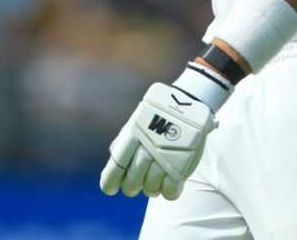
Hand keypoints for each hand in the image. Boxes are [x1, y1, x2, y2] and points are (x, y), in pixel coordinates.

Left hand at [99, 82, 215, 199]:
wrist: (186, 103)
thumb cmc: (156, 115)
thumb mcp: (136, 123)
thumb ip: (122, 143)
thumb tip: (112, 162)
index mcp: (132, 136)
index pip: (116, 167)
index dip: (110, 182)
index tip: (110, 190)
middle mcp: (147, 148)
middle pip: (132, 183)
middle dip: (132, 187)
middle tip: (137, 183)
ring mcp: (165, 157)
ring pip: (151, 189)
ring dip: (151, 189)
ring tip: (155, 179)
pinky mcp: (183, 164)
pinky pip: (170, 191)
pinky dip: (168, 192)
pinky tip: (168, 184)